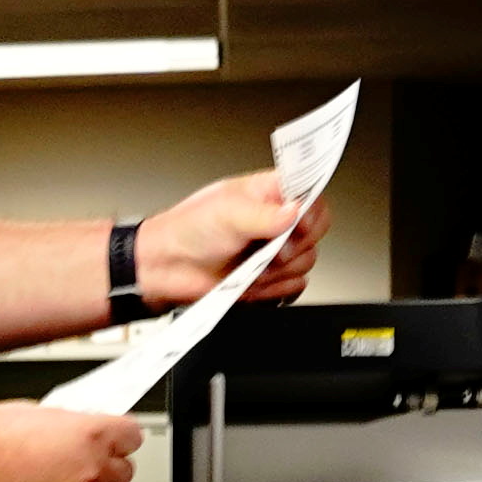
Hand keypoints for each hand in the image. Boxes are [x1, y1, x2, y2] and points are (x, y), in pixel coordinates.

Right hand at [0, 397, 142, 481]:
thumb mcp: (37, 414)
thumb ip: (70, 427)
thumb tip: (80, 435)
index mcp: (92, 435)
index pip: (132, 437)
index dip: (117, 439)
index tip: (111, 442)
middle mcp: (92, 472)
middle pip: (121, 473)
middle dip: (101, 468)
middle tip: (70, 464)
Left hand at [136, 169, 324, 315]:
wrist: (167, 268)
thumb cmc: (188, 230)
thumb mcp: (227, 212)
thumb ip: (264, 214)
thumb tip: (295, 212)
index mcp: (270, 193)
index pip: (312, 196)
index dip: (311, 213)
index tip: (296, 223)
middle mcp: (277, 220)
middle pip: (315, 234)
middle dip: (292, 247)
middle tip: (268, 249)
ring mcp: (274, 250)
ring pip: (306, 262)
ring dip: (278, 270)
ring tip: (249, 265)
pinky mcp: (270, 277)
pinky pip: (294, 286)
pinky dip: (273, 289)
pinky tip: (250, 281)